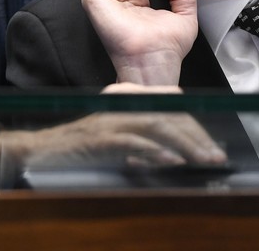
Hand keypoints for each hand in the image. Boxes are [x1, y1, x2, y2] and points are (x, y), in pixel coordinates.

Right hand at [0, 83, 226, 175]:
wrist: (42, 151)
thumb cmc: (81, 147)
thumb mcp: (117, 136)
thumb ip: (144, 138)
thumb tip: (177, 153)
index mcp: (126, 97)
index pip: (170, 104)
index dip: (194, 125)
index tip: (211, 146)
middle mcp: (120, 102)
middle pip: (168, 112)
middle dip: (196, 135)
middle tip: (215, 156)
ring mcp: (110, 118)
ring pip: (157, 124)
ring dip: (184, 143)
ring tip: (202, 159)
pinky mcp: (100, 136)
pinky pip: (133, 141)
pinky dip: (155, 151)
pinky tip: (171, 161)